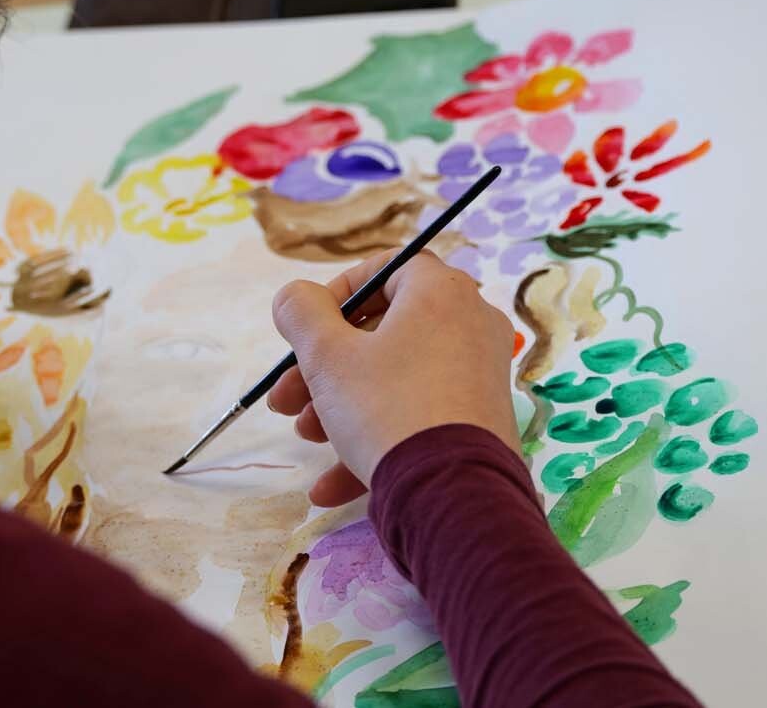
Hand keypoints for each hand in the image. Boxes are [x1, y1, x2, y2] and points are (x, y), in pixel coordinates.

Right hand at [269, 250, 518, 507]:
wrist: (452, 498)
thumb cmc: (386, 409)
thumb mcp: (327, 356)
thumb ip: (300, 313)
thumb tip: (294, 296)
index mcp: (441, 293)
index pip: (384, 269)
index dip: (336, 294)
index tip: (305, 329)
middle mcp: (470, 325)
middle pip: (382, 333)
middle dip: (324, 368)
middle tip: (288, 397)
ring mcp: (479, 377)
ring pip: (394, 379)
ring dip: (340, 406)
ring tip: (308, 437)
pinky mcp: (479, 423)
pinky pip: (417, 416)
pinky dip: (374, 439)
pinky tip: (328, 486)